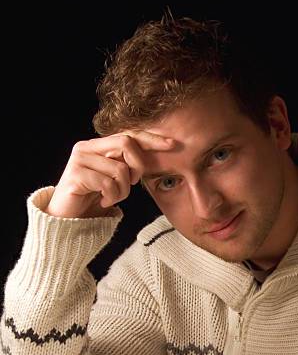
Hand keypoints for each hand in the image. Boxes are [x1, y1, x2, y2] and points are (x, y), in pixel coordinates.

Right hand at [46, 131, 173, 217]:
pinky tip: (102, 201)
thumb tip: (152, 158)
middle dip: (137, 166)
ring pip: (120, 169)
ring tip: (110, 197)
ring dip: (122, 190)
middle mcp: (87, 147)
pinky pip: (108, 184)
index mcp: (98, 146)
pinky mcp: (76, 174)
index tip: (173, 145)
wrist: (67, 219)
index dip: (152, 139)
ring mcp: (80, 159)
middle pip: (126, 143)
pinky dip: (111, 197)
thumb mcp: (114, 180)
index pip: (129, 135)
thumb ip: (126, 165)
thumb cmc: (93, 198)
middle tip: (131, 183)